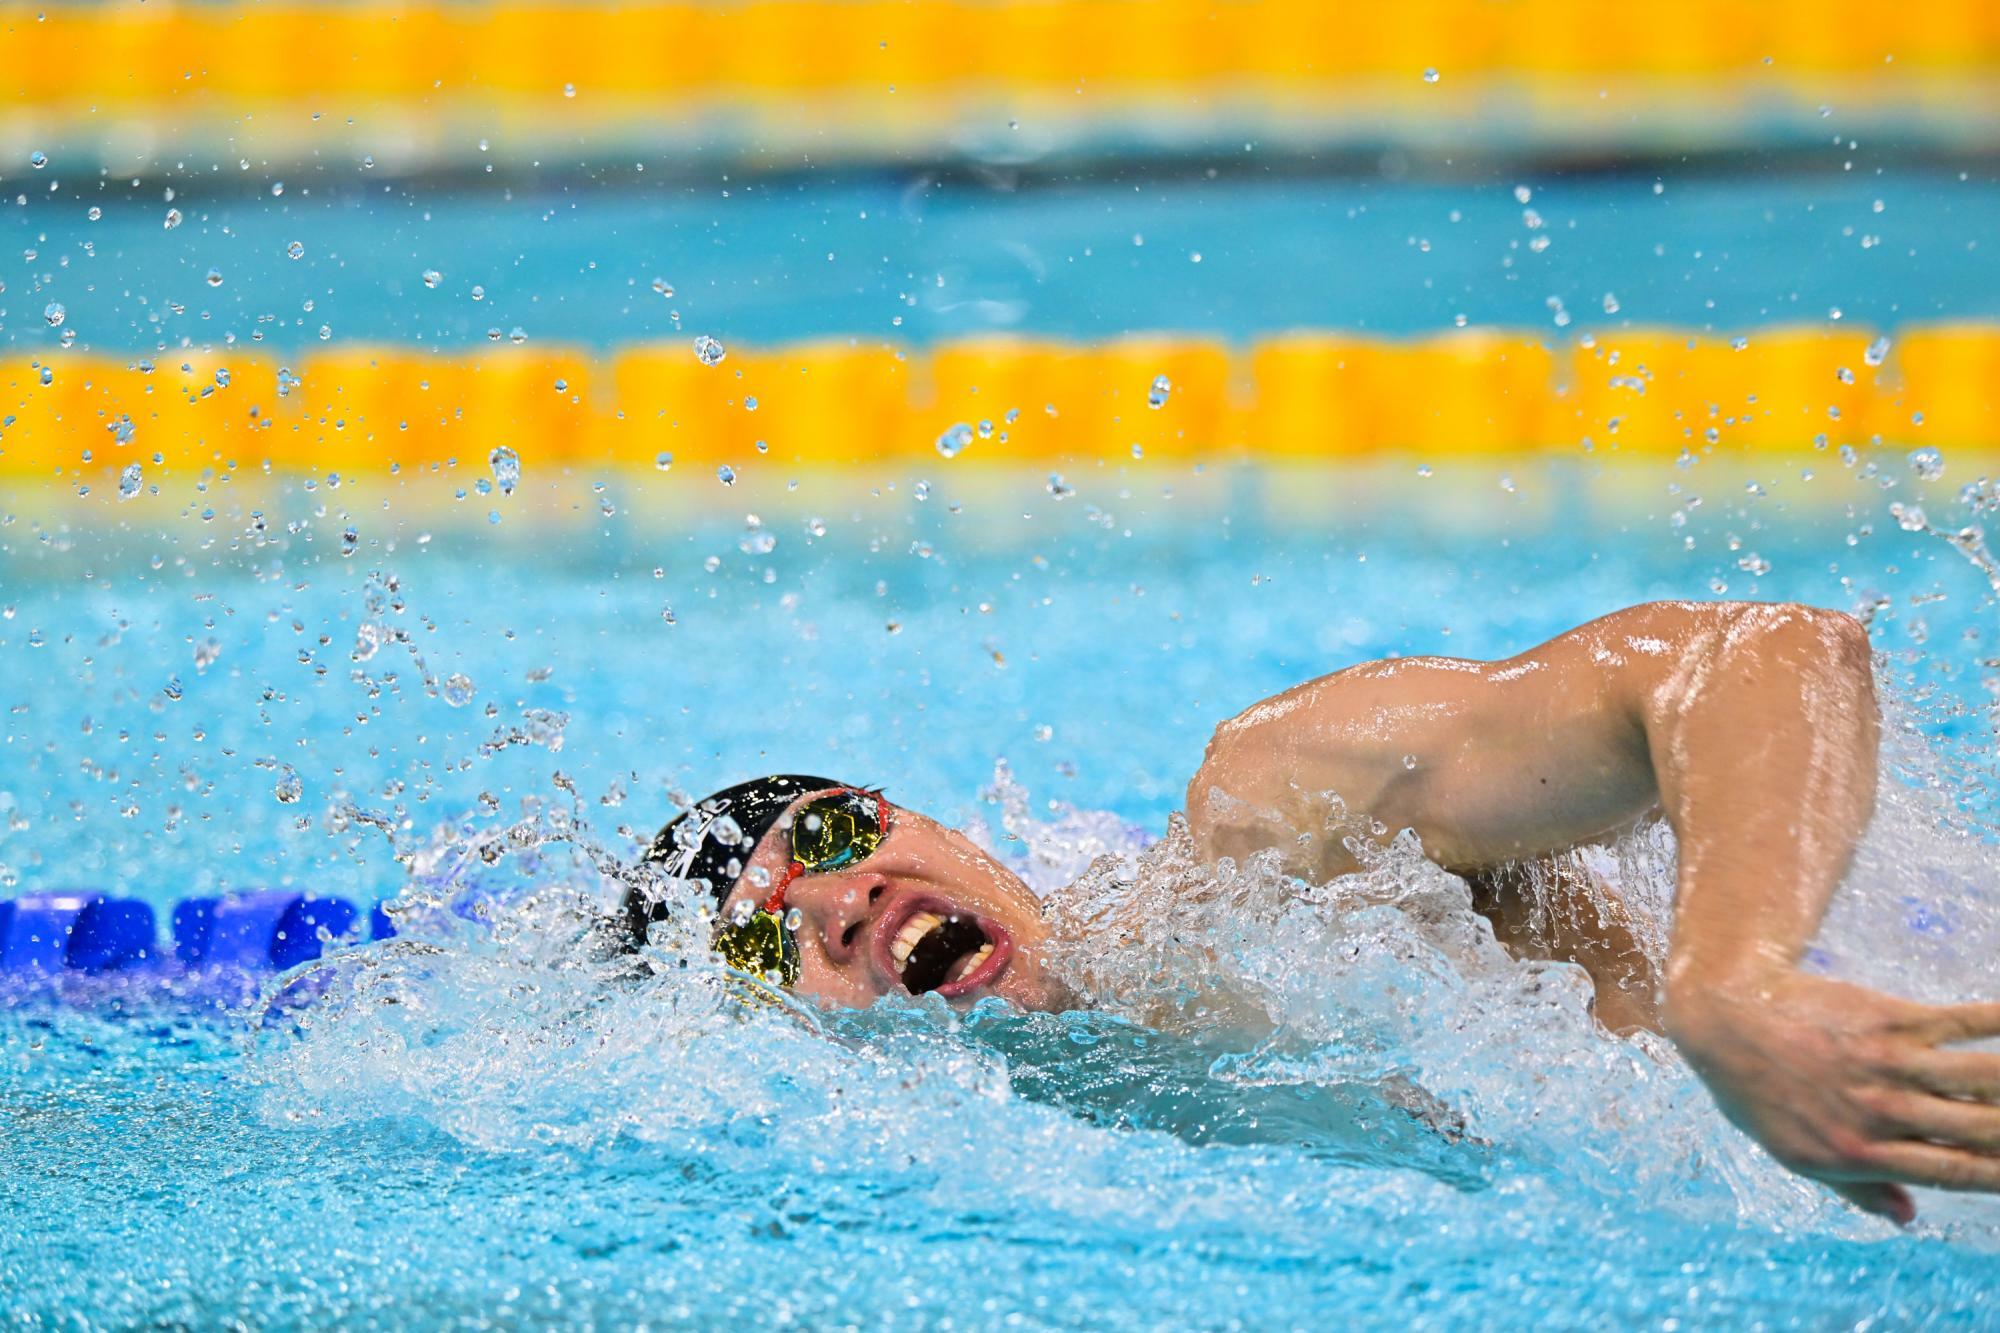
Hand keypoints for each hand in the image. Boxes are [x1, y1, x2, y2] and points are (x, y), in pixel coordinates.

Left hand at [1666, 969, 1999, 1222]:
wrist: (1724, 1016)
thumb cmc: (1755, 1089)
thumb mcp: (1793, 1153)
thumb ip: (1856, 1188)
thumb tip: (1909, 1218)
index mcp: (1858, 1153)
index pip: (1954, 1174)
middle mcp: (1881, 1112)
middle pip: (1981, 1130)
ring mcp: (1888, 1063)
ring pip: (1984, 1079)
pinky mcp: (1889, 1019)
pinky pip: (1962, 1022)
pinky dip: (1999, 1021)